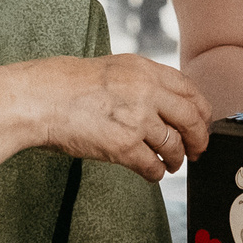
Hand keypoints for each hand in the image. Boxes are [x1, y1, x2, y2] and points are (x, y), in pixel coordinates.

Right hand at [13, 54, 211, 181]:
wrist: (40, 99)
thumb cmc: (65, 84)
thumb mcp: (112, 68)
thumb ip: (140, 81)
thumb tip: (163, 100)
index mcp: (144, 69)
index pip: (190, 89)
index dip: (201, 110)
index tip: (202, 122)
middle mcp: (146, 91)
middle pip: (192, 118)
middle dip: (199, 138)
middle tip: (197, 149)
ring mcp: (137, 120)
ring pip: (175, 145)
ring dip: (177, 159)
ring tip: (172, 164)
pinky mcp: (123, 146)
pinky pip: (152, 166)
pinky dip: (156, 173)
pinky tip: (152, 173)